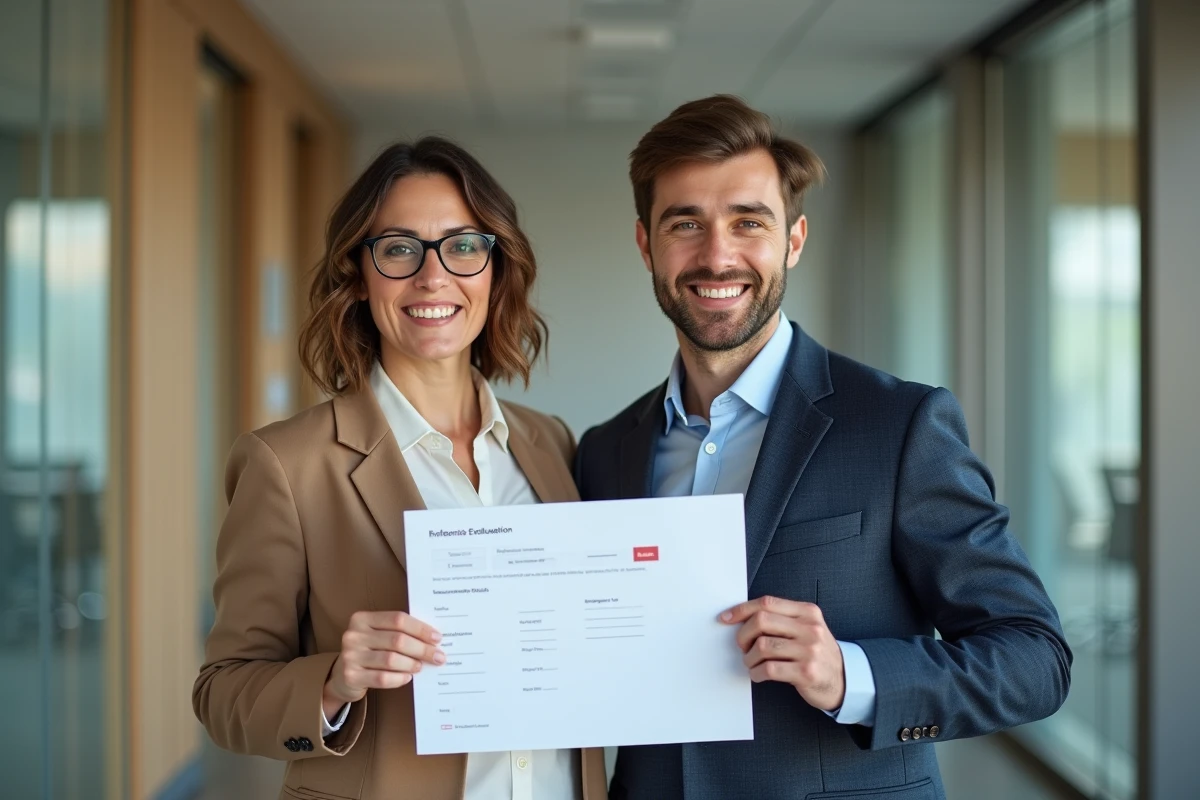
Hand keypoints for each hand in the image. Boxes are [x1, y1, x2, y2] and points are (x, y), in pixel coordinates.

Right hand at [322, 611, 443, 719]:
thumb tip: (433, 639)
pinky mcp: (351, 676)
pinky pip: (382, 678)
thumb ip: (398, 633)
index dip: (420, 628)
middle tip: (438, 656)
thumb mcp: (378, 636)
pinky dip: (399, 678)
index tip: (437, 638)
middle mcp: (354, 635)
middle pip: (397, 640)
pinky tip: (408, 677)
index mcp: (362, 619)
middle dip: (422, 649)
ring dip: (411, 664)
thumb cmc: (368, 651)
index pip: (398, 619)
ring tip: (421, 666)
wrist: (341, 675)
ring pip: (391, 659)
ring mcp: (350, 656)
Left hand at [720, 595, 844, 711]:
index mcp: (807, 612)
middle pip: (761, 621)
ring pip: (762, 646)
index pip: (767, 603)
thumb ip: (782, 619)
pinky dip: (756, 673)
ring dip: (749, 657)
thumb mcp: (807, 628)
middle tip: (742, 646)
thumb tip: (743, 617)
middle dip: (743, 635)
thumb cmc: (817, 653)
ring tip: (751, 663)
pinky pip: (769, 669)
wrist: (844, 680)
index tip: (726, 618)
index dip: (742, 610)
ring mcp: (809, 650)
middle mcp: (810, 628)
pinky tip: (758, 674)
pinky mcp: (806, 672)